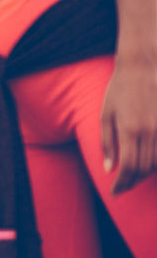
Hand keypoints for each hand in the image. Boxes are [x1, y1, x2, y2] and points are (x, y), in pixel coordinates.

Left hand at [101, 49, 156, 193]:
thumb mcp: (106, 113)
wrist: (144, 66)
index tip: (115, 191)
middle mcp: (150, 132)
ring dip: (145, 174)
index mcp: (130, 130)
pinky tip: (148, 164)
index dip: (122, 184)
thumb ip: (107, 142)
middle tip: (122, 187)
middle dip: (132, 182)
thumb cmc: (120, 88)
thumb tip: (109, 168)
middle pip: (144, 169)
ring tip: (132, 177)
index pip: (129, 168)